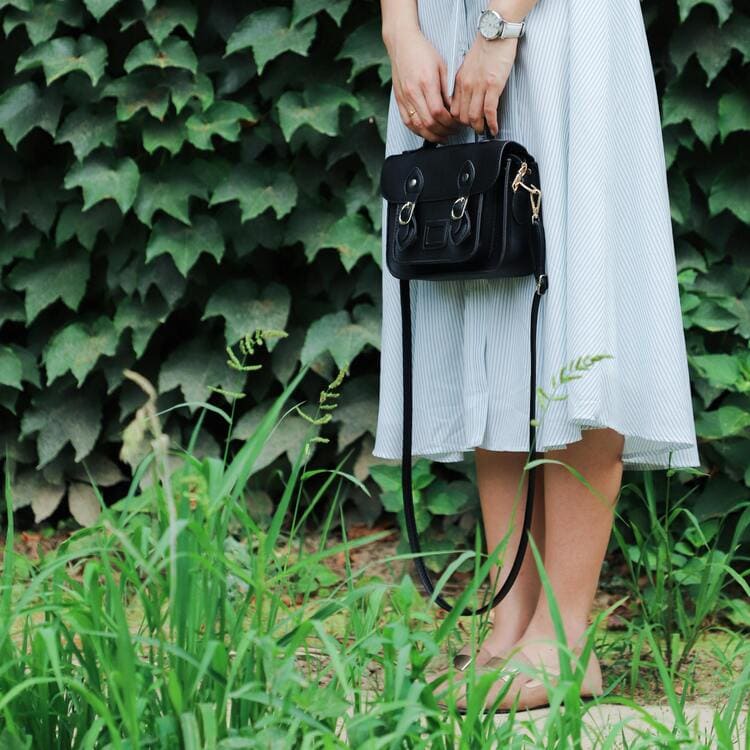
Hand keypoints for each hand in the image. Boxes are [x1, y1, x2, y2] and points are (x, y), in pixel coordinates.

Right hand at [384, 28, 461, 142]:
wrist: (402, 44)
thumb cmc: (422, 52)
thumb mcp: (442, 66)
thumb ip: (448, 89)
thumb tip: (454, 109)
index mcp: (426, 82)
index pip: (438, 112)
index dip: (449, 122)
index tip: (457, 123)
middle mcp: (413, 92)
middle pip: (428, 123)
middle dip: (443, 131)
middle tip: (453, 131)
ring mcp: (404, 98)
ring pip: (417, 127)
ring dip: (432, 135)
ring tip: (443, 136)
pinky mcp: (399, 101)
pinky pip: (408, 123)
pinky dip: (419, 131)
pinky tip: (428, 132)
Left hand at [451, 35, 517, 135]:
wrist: (495, 34)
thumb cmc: (485, 48)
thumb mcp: (467, 67)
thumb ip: (464, 82)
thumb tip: (465, 98)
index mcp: (459, 81)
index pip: (453, 109)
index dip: (457, 121)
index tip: (463, 125)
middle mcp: (467, 86)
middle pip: (461, 116)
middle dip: (468, 127)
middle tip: (475, 130)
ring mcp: (480, 87)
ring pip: (474, 116)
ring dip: (479, 127)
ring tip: (484, 130)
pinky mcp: (493, 86)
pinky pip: (489, 111)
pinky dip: (492, 123)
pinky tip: (494, 128)